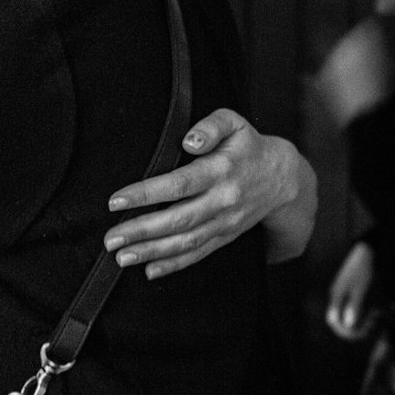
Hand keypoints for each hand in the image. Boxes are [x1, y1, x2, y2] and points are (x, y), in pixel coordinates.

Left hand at [103, 108, 316, 277]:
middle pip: (179, 219)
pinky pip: (198, 254)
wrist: (283, 178)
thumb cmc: (247, 146)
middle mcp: (223, 200)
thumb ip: (210, 126)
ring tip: (121, 257)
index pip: (179, 184)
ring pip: (186, 241)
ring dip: (152, 252)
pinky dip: (174, 265)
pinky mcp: (224, 237)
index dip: (146, 194)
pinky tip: (149, 271)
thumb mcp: (233, 123)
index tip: (116, 201)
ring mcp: (225, 222)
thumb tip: (189, 141)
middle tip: (110, 239)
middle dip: (142, 231)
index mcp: (221, 170)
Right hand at [325, 241, 376, 339]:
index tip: (355, 335)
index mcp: (336, 296)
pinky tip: (370, 309)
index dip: (342, 331)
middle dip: (350, 326)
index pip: (332, 320)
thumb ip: (353, 306)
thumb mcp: (360, 289)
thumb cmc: (361, 270)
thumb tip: (348, 324)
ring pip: (343, 311)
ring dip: (355, 318)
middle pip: (337, 317)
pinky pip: (349, 305)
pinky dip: (358, 310)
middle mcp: (335, 295)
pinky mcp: (346, 288)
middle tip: (366, 328)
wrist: (362, 252)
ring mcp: (340, 291)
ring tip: (371, 318)